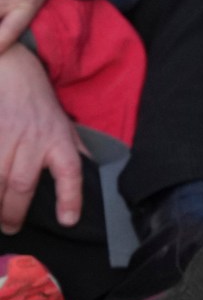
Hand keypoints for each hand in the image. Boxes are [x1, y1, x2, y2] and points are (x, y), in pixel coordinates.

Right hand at [0, 42, 79, 233]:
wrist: (13, 72)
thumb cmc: (40, 105)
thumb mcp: (65, 125)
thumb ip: (74, 150)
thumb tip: (97, 174)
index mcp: (58, 139)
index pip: (70, 171)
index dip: (70, 197)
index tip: (68, 220)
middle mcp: (33, 139)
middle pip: (22, 183)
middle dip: (14, 211)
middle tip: (10, 227)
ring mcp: (6, 135)